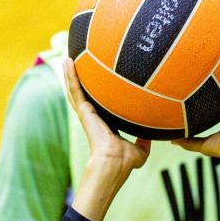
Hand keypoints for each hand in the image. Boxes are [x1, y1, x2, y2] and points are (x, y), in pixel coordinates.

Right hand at [63, 58, 149, 200]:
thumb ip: (144, 142)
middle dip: (79, 80)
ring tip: (68, 59)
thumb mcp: (140, 150)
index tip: (97, 82)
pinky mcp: (83, 111)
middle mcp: (93, 117)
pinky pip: (75, 89)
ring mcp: (86, 113)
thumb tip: (152, 136)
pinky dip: (70, 75)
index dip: (96, 94)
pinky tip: (68, 61)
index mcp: (105, 125)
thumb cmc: (125, 161)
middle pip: (83, 95)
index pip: (99, 105)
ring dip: (70, 74)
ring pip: (75, 90)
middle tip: (76, 64)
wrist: (114, 162)